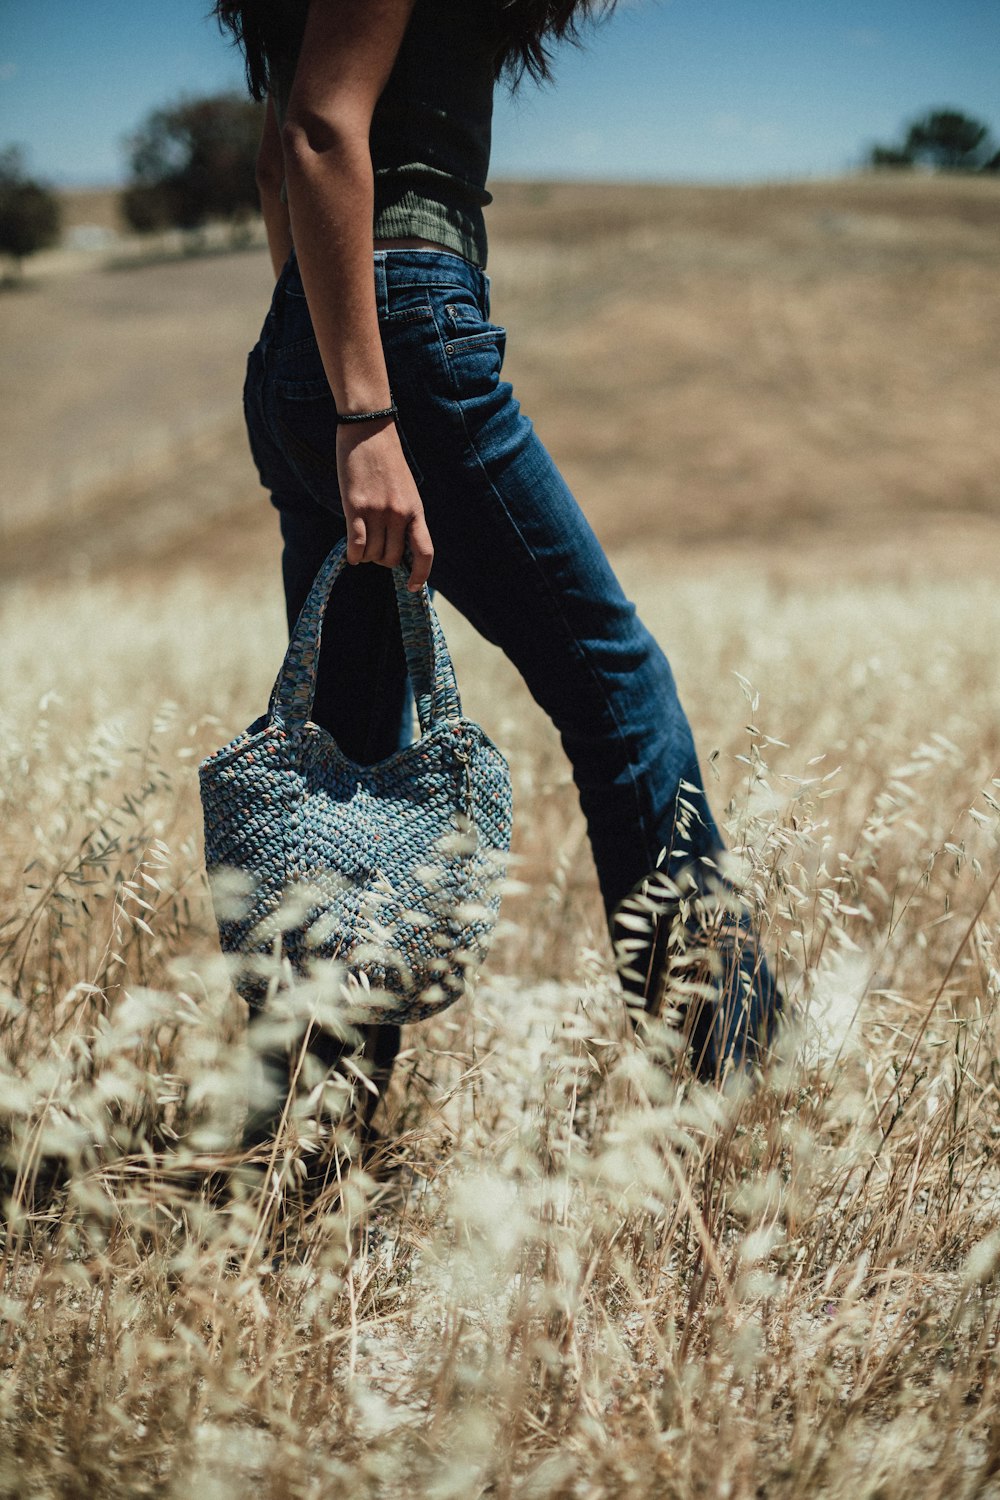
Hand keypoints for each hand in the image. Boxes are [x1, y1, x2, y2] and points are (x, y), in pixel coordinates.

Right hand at [336, 419, 432, 591]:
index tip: (412, 586)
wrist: (369, 431)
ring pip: (374, 554)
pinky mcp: (356, 507)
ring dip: (367, 556)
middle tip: (374, 550)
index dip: (421, 574)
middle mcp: (399, 514)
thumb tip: (397, 547)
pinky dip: (354, 555)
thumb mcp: (405, 490)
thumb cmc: (386, 461)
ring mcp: (378, 511)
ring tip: (362, 544)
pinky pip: (357, 545)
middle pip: (392, 558)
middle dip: (383, 560)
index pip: (425, 552)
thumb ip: (404, 516)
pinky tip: (352, 554)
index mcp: (416, 510)